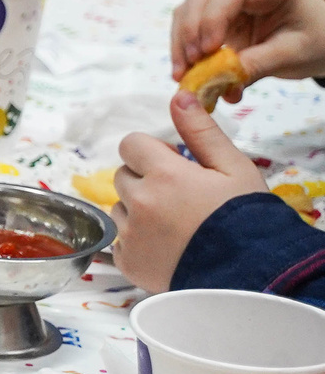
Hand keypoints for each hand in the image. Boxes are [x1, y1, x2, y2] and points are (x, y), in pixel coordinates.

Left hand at [111, 95, 267, 292]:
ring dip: (139, 210)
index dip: (151, 152)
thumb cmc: (247, 219)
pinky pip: (120, 240)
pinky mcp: (128, 262)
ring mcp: (130, 235)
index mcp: (163, 175)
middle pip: (123, 176)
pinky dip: (137, 240)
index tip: (174, 165)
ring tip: (176, 225)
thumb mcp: (234, 168)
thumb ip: (201, 132)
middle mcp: (139, 203)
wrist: (254, 276)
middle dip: (145, 180)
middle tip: (180, 198)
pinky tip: (168, 246)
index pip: (131, 144)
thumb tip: (178, 97)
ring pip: (119, 208)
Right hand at [169, 0, 324, 81]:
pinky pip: (189, 17)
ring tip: (184, 71)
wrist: (320, 39)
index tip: (205, 53)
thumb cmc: (314, 41)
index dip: (211, 20)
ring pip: (189, 3)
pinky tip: (185, 66)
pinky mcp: (215, 3)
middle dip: (190, 29)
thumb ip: (255, 66)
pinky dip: (183, 42)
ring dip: (181, 38)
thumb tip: (217, 84)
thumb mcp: (291, 55)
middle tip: (190, 65)